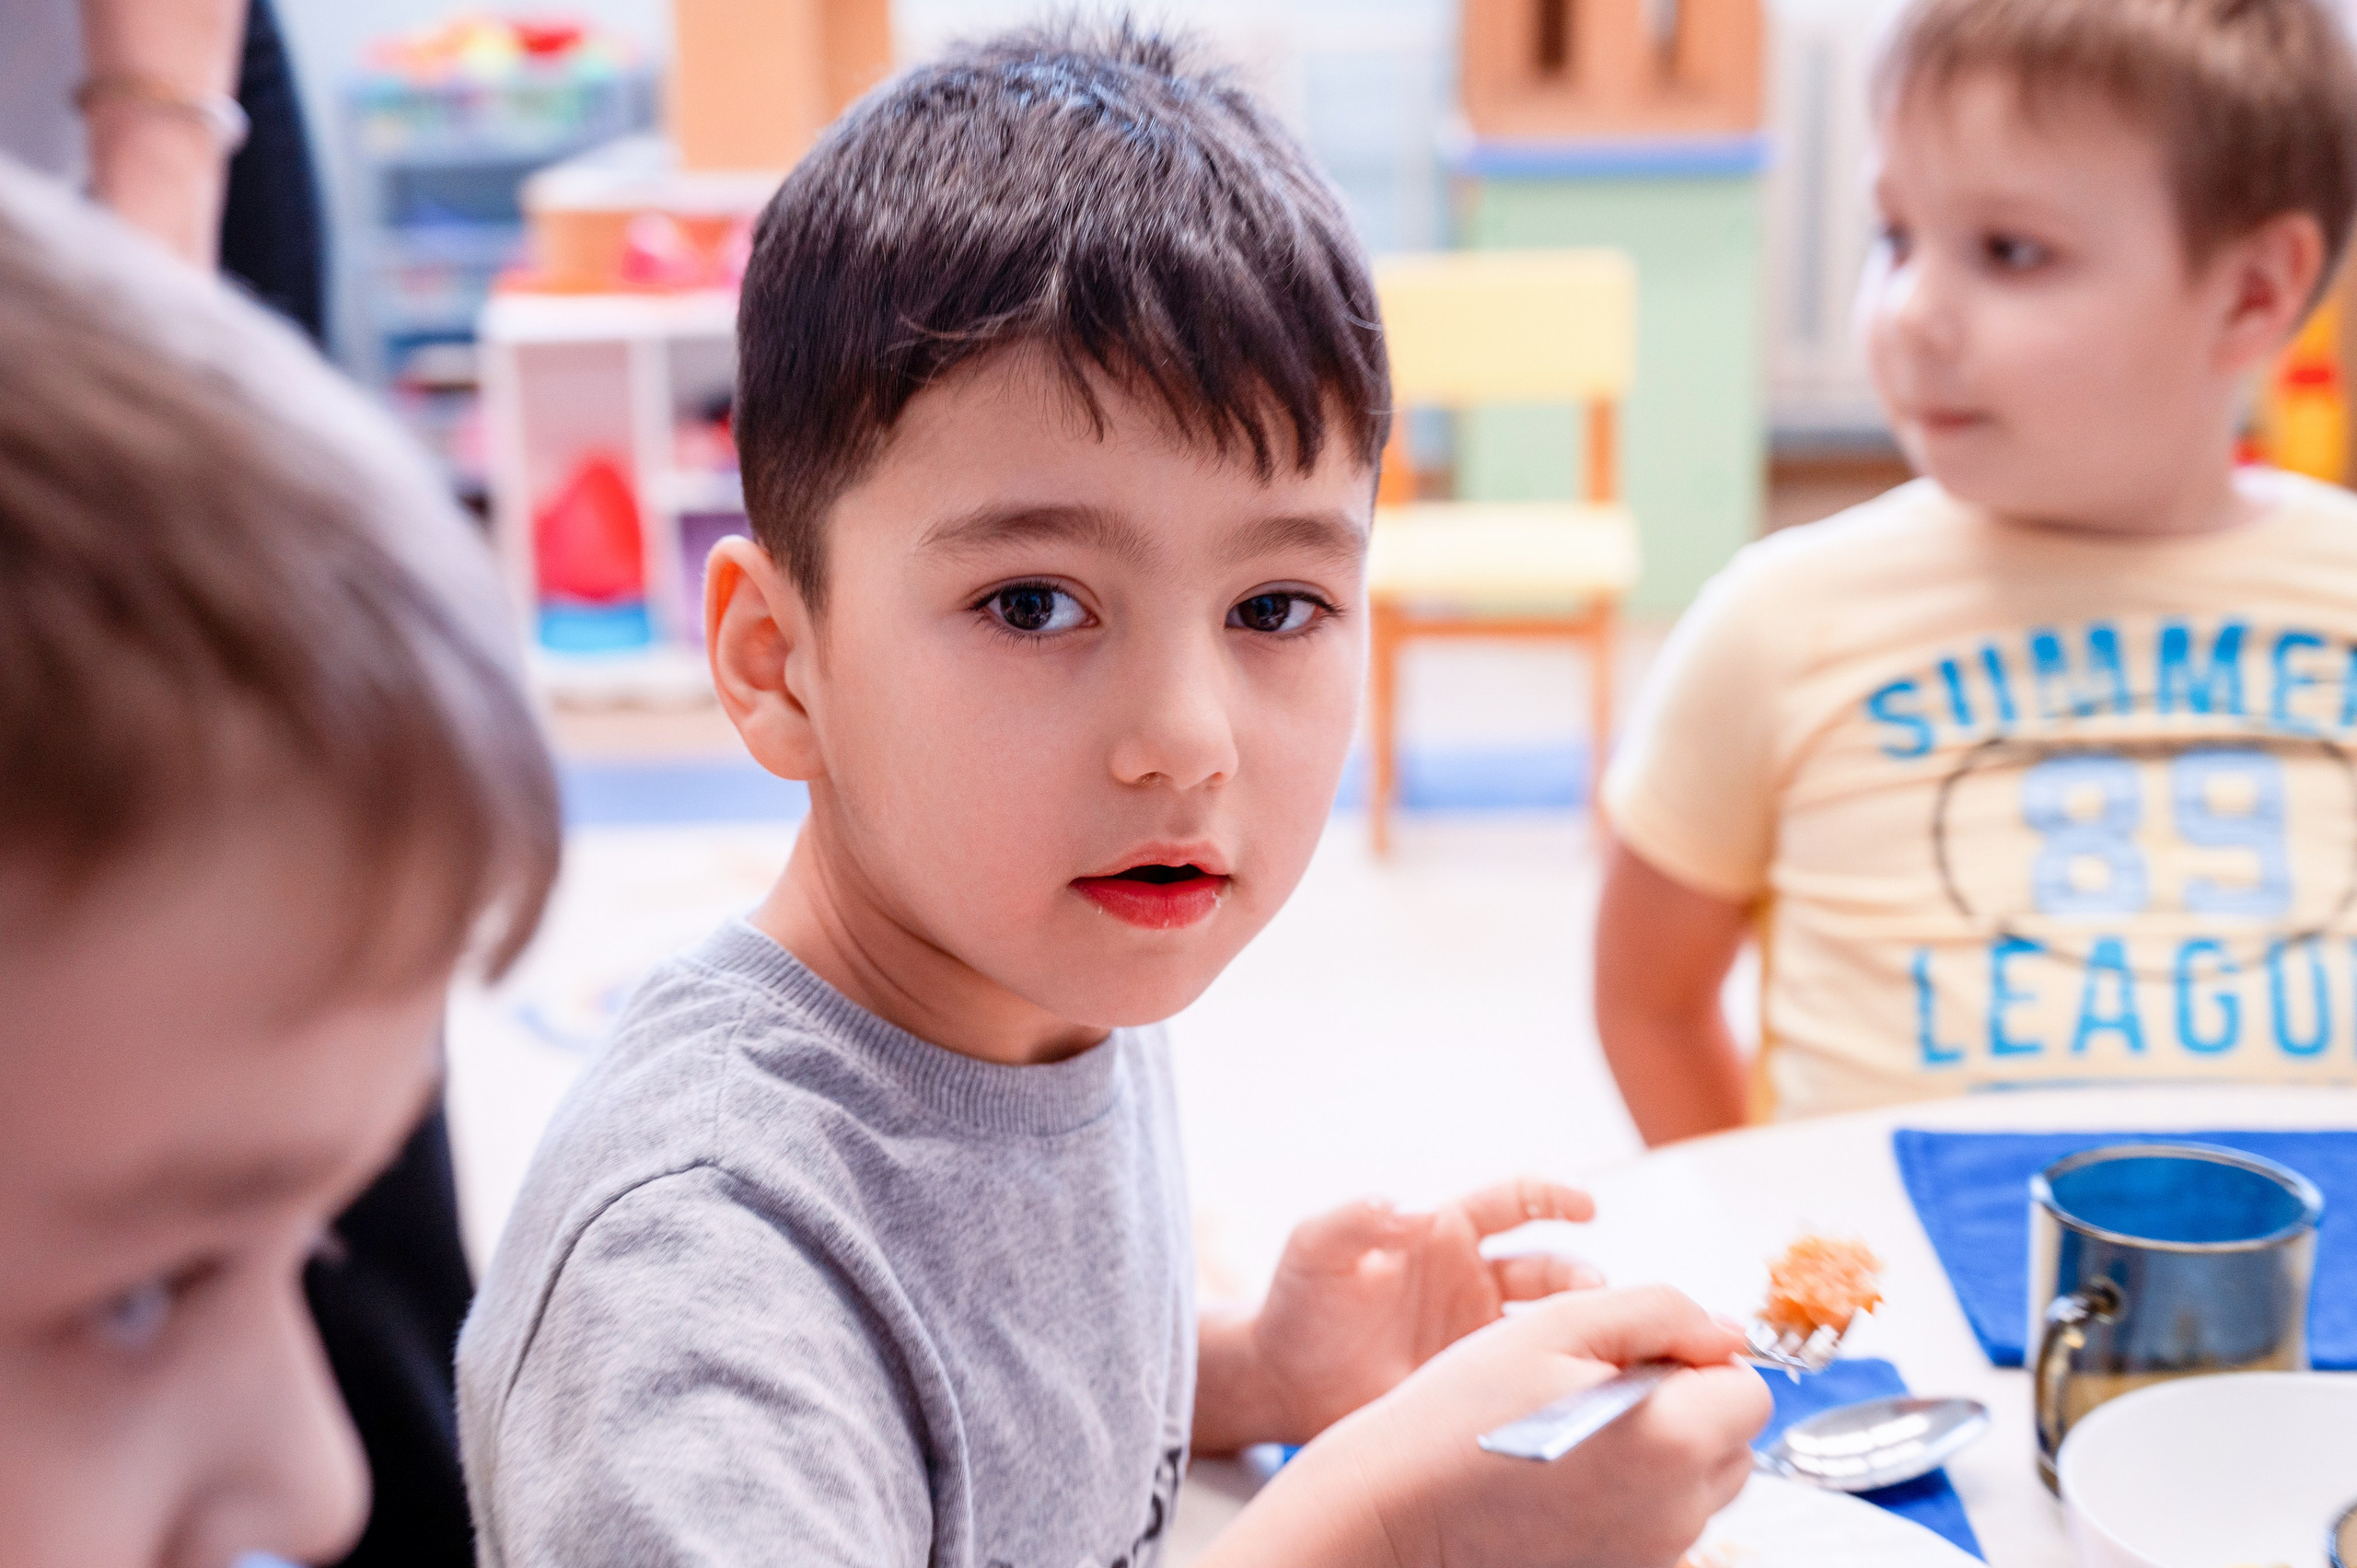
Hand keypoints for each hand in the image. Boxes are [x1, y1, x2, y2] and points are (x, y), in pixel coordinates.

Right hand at [1209, 1286, 1770, 1567]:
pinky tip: (1565, 1478)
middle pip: (1732, 1443)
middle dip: (1688, 1405)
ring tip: (1577, 1433)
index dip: (1698, 1358)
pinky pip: (1657, 1524)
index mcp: (1672, 1442)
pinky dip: (1630, 1495)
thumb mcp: (1556, 1323)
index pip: (1749, 1391)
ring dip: (1662, 1450)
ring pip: (1698, 1486)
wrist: (1393, 1512)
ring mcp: (1650, 1555)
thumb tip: (1723, 1330)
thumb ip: (1659, 1310)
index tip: (1639, 1354)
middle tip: (1601, 1386)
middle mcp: (1676, 1514)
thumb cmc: (1459, 1416)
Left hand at [1242, 1178, 1600, 1444]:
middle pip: (1549, 1268)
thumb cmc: (1299, 1303)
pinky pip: (1530, 1381)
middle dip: (1577, 1276)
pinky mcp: (1477, 1388)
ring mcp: (1480, 1335)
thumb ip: (1356, 1220)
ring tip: (1589, 1346)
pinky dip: (1557, 1382)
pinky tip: (1568, 1391)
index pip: (1515, 1201)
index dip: (1555, 1196)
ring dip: (1576, 1331)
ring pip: (1551, 1327)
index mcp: (1446, 1232)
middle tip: (1592, 1291)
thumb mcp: (1316, 1249)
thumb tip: (1413, 1210)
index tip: (1586, 1206)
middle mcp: (1474, 1280)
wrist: (1284, 1383)